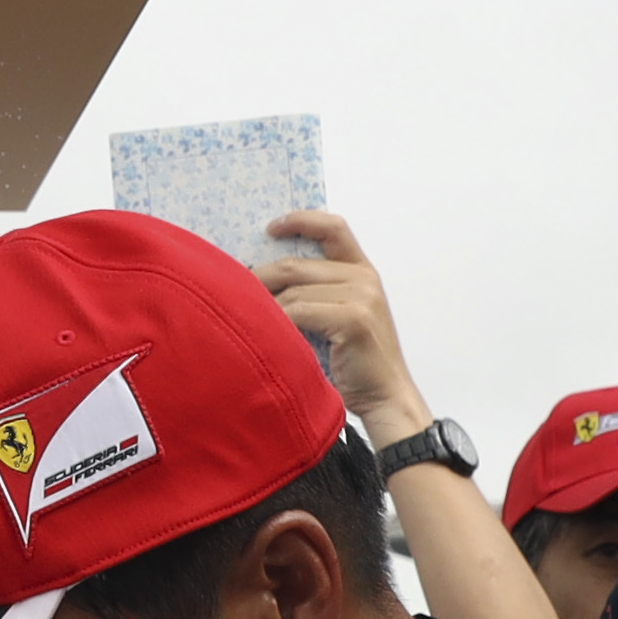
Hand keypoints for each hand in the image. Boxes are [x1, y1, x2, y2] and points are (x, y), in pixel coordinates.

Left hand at [253, 210, 424, 430]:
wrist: (385, 398)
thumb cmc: (354, 364)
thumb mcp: (336, 317)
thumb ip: (315, 292)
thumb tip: (260, 277)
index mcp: (362, 271)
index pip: (333, 228)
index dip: (300, 220)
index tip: (270, 228)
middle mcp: (364, 278)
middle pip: (297, 264)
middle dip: (260, 278)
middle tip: (232, 293)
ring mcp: (362, 296)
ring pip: (293, 290)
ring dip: (265, 307)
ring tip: (245, 321)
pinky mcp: (354, 318)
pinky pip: (299, 311)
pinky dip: (277, 323)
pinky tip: (266, 336)